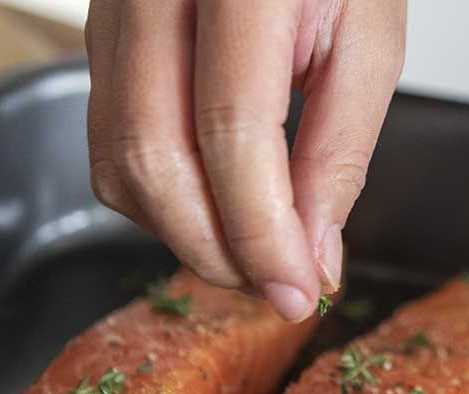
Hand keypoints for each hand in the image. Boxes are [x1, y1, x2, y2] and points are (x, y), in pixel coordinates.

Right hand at [85, 0, 405, 320]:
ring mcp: (112, 10)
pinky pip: (109, 144)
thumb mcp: (369, 41)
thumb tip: (310, 253)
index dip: (262, 230)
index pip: (231, 129)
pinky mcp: (99, 37)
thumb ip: (339, 150)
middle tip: (279, 287)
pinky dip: (161, 202)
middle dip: (219, 249)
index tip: (299, 290)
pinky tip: (217, 213)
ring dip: (188, 236)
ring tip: (257, 257)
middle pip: (154, 156)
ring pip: (120, 161)